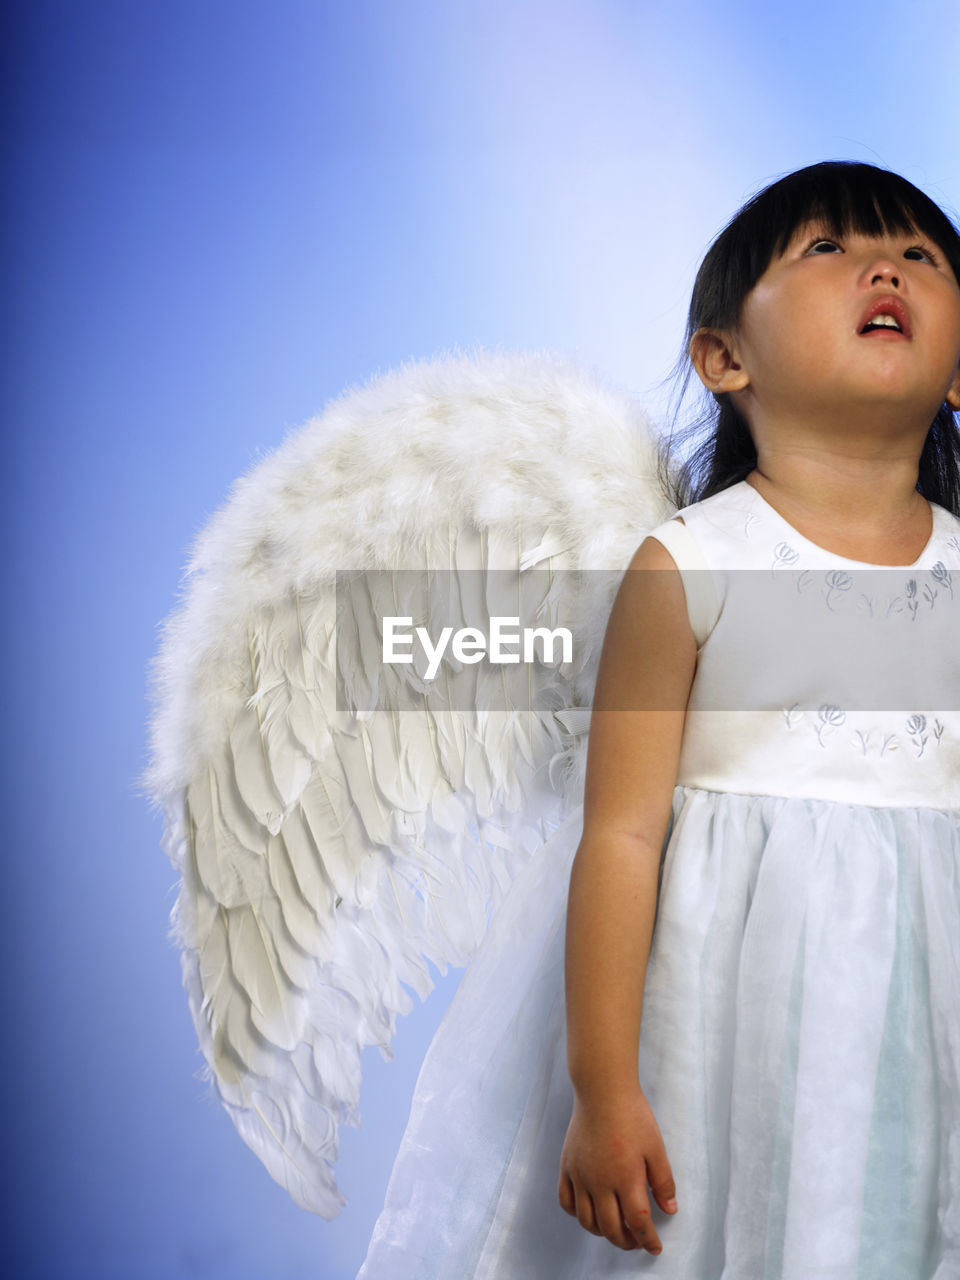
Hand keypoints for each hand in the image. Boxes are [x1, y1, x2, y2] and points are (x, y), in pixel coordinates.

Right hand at [557, 1085, 676, 1254]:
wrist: (602, 1091)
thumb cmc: (632, 1115)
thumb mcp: (656, 1147)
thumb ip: (663, 1181)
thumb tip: (669, 1209)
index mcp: (625, 1178)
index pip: (638, 1222)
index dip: (648, 1240)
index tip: (655, 1247)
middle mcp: (599, 1182)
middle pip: (610, 1228)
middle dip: (626, 1242)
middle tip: (636, 1241)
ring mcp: (580, 1175)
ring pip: (586, 1220)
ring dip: (602, 1232)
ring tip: (615, 1228)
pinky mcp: (567, 1166)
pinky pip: (566, 1201)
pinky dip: (576, 1214)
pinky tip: (589, 1211)